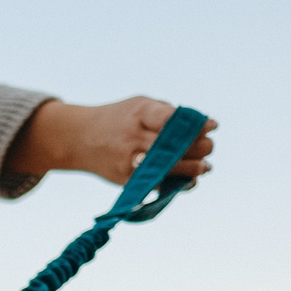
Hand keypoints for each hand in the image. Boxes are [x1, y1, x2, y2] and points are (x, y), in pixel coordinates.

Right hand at [5, 97, 216, 185]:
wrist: (78, 139)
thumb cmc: (119, 119)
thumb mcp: (140, 106)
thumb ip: (168, 114)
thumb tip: (204, 129)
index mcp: (139, 113)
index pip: (172, 119)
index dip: (196, 125)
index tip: (212, 126)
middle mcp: (134, 137)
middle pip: (175, 145)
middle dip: (199, 147)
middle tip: (208, 147)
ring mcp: (129, 160)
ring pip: (169, 167)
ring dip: (193, 168)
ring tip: (205, 167)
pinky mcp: (126, 179)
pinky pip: (157, 184)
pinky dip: (177, 183)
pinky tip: (189, 181)